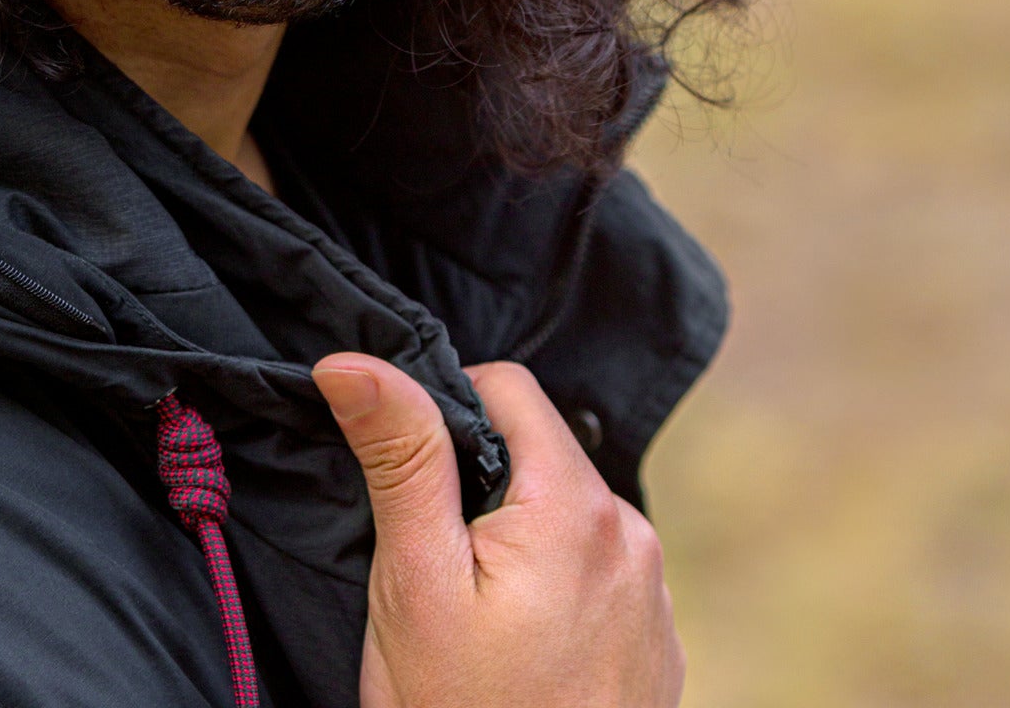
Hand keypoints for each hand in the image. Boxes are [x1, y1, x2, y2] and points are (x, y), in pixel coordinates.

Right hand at [312, 355, 682, 707]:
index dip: (444, 409)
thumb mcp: (414, 580)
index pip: (508, 387)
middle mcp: (634, 539)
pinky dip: (551, 586)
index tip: (408, 477)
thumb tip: (353, 359)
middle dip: (478, 483)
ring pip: (563, 513)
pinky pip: (594, 573)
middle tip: (431, 562)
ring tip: (472, 616)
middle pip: (538, 451)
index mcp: (578, 508)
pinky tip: (515, 650)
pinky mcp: (656, 646)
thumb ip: (400, 455)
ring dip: (515, 535)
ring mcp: (654, 598)